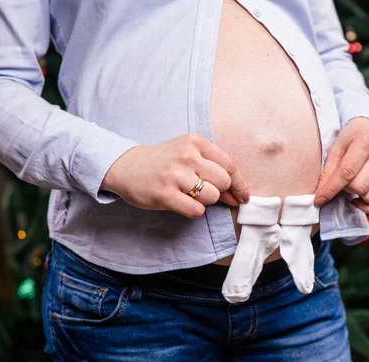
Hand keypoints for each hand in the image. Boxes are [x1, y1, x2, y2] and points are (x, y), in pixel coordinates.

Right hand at [102, 133, 249, 217]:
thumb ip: (213, 167)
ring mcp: (175, 174)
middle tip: (205, 193)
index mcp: (195, 142)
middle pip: (223, 182)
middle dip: (219, 192)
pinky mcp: (164, 193)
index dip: (239, 184)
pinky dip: (193, 210)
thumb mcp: (188, 152)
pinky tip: (182, 202)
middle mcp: (187, 155)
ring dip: (205, 201)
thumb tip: (239, 195)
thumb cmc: (164, 162)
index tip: (242, 196)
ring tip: (189, 194)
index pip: (230, 166)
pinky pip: (195, 210)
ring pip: (211, 197)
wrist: (126, 166)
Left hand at [314, 118, 368, 213]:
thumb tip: (320, 196)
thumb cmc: (350, 141)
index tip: (318, 200)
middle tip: (341, 183)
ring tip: (351, 185)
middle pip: (359, 186)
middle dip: (344, 189)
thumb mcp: (336, 149)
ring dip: (356, 196)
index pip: (346, 173)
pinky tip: (359, 200)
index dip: (330, 189)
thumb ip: (328, 171)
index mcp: (367, 141)